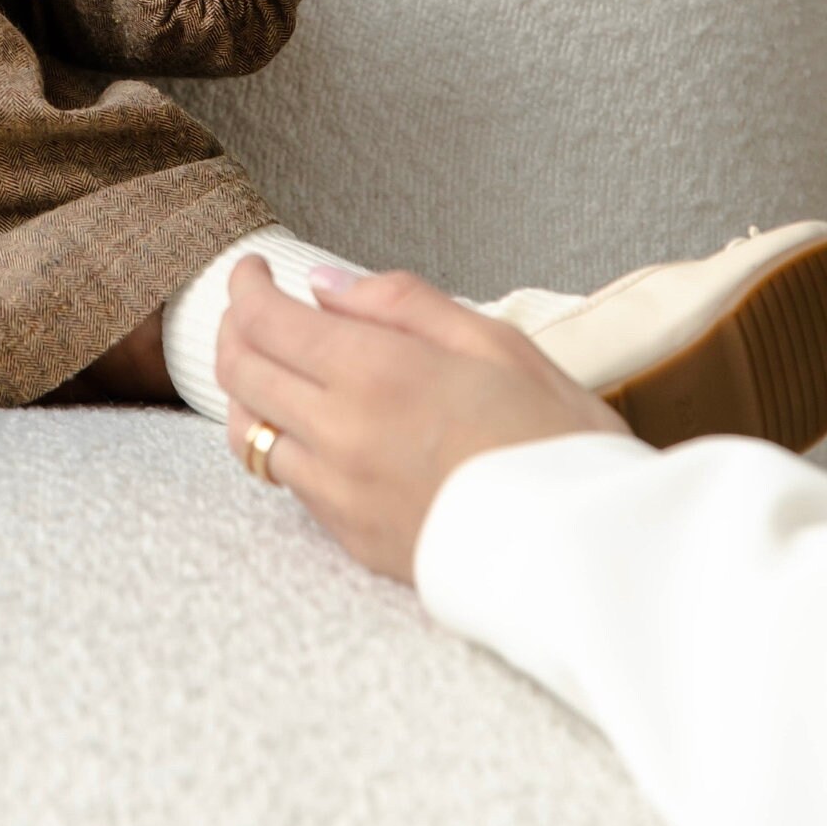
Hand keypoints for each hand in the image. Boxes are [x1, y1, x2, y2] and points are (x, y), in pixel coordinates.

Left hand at [217, 261, 624, 583]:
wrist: (592, 555)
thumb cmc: (557, 440)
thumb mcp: (496, 341)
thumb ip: (401, 304)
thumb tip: (326, 287)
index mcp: (376, 373)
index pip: (266, 321)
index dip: (246, 287)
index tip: (254, 270)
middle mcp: (342, 435)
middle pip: (241, 374)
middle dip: (234, 330)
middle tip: (253, 310)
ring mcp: (341, 495)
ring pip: (249, 437)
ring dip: (247, 393)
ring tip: (274, 368)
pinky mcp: (355, 541)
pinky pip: (290, 485)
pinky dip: (283, 445)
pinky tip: (314, 429)